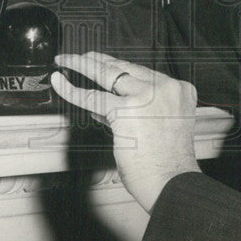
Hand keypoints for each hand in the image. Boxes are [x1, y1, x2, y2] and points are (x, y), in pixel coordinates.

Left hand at [51, 51, 200, 212]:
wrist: (172, 182)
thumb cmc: (166, 164)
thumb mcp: (158, 128)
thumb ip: (132, 111)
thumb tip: (101, 105)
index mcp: (179, 90)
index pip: (141, 73)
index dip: (116, 69)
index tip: (101, 63)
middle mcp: (165, 88)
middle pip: (125, 67)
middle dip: (97, 60)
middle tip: (79, 57)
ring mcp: (147, 96)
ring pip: (107, 73)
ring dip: (82, 64)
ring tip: (66, 61)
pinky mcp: (126, 110)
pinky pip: (92, 97)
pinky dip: (72, 89)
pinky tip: (61, 82)